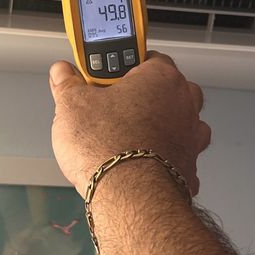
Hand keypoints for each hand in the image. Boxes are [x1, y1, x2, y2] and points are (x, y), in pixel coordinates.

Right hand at [49, 52, 210, 197]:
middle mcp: (183, 104)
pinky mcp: (190, 167)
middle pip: (167, 89)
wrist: (130, 196)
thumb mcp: (72, 106)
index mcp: (160, 78)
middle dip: (143, 96)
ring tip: (127, 137)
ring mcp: (191, 136)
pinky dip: (164, 158)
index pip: (148, 57)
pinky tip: (142, 165)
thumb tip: (63, 73)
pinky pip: (179, 156)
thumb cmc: (109, 147)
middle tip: (112, 107)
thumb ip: (68, 83)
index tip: (104, 77)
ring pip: (178, 122)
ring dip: (159, 127)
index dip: (123, 67)